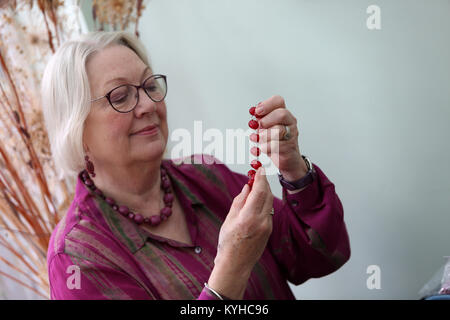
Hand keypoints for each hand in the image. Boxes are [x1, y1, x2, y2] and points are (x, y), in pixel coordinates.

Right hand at [208, 167, 273, 298]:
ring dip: (264, 192)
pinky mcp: (269, 230)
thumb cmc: (228, 243)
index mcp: (248, 217)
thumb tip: (247, 187)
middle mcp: (261, 221)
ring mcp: (267, 226)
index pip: (259, 191)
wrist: (236, 265)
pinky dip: (263, 203)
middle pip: (267, 195)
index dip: (260, 178)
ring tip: (255, 186)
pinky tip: (255, 202)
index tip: (259, 168)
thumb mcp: (229, 219)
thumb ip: (239, 201)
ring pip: (269, 202)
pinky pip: (268, 211)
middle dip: (263, 182)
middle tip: (257, 174)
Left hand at [250, 95, 308, 181]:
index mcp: (283, 114)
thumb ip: (261, 119)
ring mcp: (291, 135)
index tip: (256, 112)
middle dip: (266, 120)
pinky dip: (266, 147)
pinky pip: (276, 145)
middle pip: (281, 114)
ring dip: (265, 136)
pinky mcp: (289, 147)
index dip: (266, 105)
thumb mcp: (266, 128)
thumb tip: (253, 112)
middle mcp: (289, 122)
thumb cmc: (275, 141)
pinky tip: (261, 148)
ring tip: (259, 139)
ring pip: (278, 130)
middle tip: (259, 127)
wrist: (287, 159)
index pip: (278, 101)